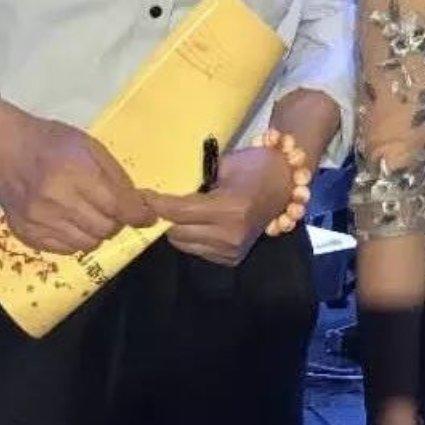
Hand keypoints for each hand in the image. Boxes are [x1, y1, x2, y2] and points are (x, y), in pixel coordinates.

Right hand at [0, 113, 154, 255]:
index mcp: (75, 172)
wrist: (2, 150)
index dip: (137, 214)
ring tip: (90, 214)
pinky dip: (75, 239)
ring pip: (87, 243)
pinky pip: (65, 250)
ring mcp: (39, 221)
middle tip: (112, 209)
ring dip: (96, 232)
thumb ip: (115, 175)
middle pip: (105, 228)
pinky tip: (71, 221)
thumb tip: (139, 205)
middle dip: (116, 221)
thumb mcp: (90, 146)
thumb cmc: (51, 142)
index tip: (146, 217)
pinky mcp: (26, 234)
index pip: (118, 206)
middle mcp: (56, 201)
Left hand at [144, 144, 303, 266]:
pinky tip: (194, 223)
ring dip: (175, 228)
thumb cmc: (254, 167)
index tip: (140, 195)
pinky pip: (197, 250)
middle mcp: (230, 234)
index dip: (157, 204)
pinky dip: (190, 237)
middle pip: (177, 231)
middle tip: (153, 202)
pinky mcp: (231, 259)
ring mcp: (231, 250)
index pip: (180, 211)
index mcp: (230, 208)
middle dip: (163, 217)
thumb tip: (164, 190)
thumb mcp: (225, 165)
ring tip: (173, 213)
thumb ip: (197, 181)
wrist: (285, 186)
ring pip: (184, 244)